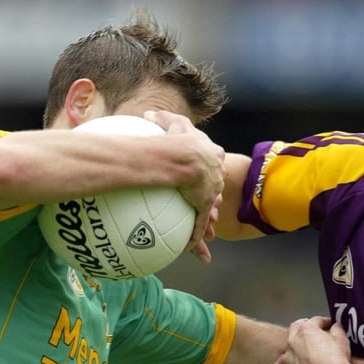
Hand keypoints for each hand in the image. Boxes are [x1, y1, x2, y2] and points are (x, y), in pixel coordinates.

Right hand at [144, 110, 224, 262]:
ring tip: (212, 234)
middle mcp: (214, 174)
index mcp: (209, 154)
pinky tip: (195, 249)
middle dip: (213, 196)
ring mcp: (210, 191)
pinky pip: (200, 225)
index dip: (208, 168)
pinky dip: (197, 238)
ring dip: (210, 223)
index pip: (211, 162)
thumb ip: (162, 118)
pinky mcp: (204, 205)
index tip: (203, 173)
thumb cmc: (175, 137)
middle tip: (211, 203)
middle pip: (215, 187)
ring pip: (211, 210)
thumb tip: (148, 113)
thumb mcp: (171, 123)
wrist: (183, 155)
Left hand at [268, 316, 357, 363]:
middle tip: (318, 334)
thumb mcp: (342, 338)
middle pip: (297, 329)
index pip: (315, 321)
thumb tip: (335, 327)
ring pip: (287, 348)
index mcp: (306, 329)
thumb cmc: (338, 359)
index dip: (324, 322)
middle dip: (307, 329)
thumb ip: (336, 329)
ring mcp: (288, 358)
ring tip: (306, 350)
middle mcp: (293, 341)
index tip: (331, 325)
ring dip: (296, 346)